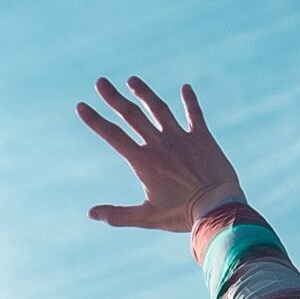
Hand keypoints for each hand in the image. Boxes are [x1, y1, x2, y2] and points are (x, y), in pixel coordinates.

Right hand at [76, 75, 245, 232]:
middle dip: (114, 98)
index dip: (95, 120)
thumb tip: (91, 214)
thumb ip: (119, 215)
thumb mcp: (148, 217)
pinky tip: (186, 87)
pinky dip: (190, 100)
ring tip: (132, 80)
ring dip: (144, 93)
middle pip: (131, 115)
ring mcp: (182, 138)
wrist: (218, 208)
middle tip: (100, 82)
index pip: (113, 136)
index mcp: (144, 162)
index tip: (81, 106)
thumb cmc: (183, 215)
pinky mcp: (203, 138)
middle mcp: (160, 145)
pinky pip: (195, 114)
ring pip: (159, 109)